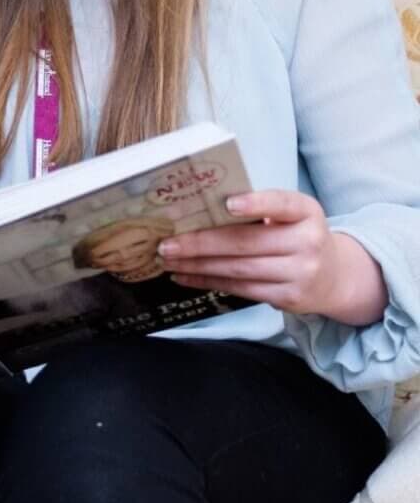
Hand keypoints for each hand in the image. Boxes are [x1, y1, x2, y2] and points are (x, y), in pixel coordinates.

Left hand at [157, 189, 387, 324]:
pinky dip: (208, 281)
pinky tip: (185, 275)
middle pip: (246, 242)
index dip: (256, 203)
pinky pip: (241, 289)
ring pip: (238, 269)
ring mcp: (300, 273)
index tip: (228, 204)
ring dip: (197, 265)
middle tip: (167, 243)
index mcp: (306, 211)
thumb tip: (201, 208)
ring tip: (168, 259)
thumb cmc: (297, 235)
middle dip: (200, 243)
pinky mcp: (288, 299)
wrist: (335, 276)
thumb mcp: (290, 215)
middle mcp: (308, 242)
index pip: (282, 204)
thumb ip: (259, 210)